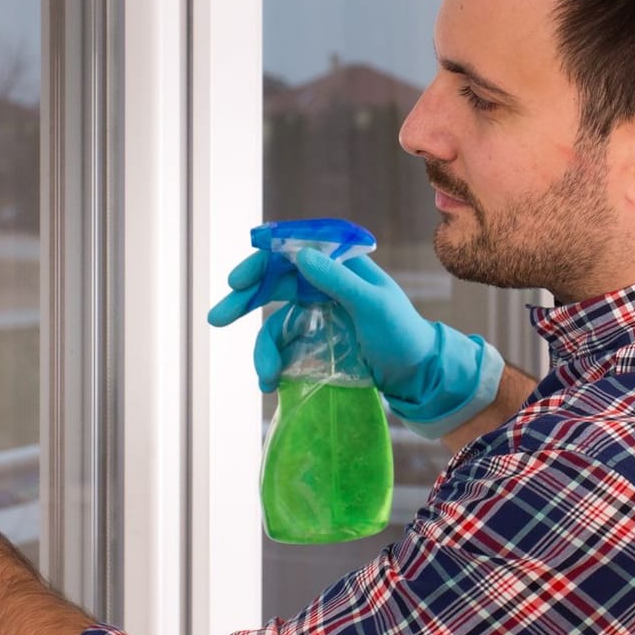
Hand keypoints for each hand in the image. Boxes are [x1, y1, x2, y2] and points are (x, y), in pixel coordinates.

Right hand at [207, 249, 503, 437]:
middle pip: (273, 285)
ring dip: (263, 348)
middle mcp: (323, 285)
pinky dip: (273, 362)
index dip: (261, 263)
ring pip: (274, 322)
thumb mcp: (372, 304)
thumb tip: (299, 255)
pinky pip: (284, 347)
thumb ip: (337, 280)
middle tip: (217, 318)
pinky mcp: (315, 342)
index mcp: (338, 266)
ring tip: (265, 376)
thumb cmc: (402, 332)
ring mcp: (316, 314)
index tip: (238, 281)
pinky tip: (271, 381)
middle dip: (244, 301)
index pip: (292, 253)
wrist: (417, 374)